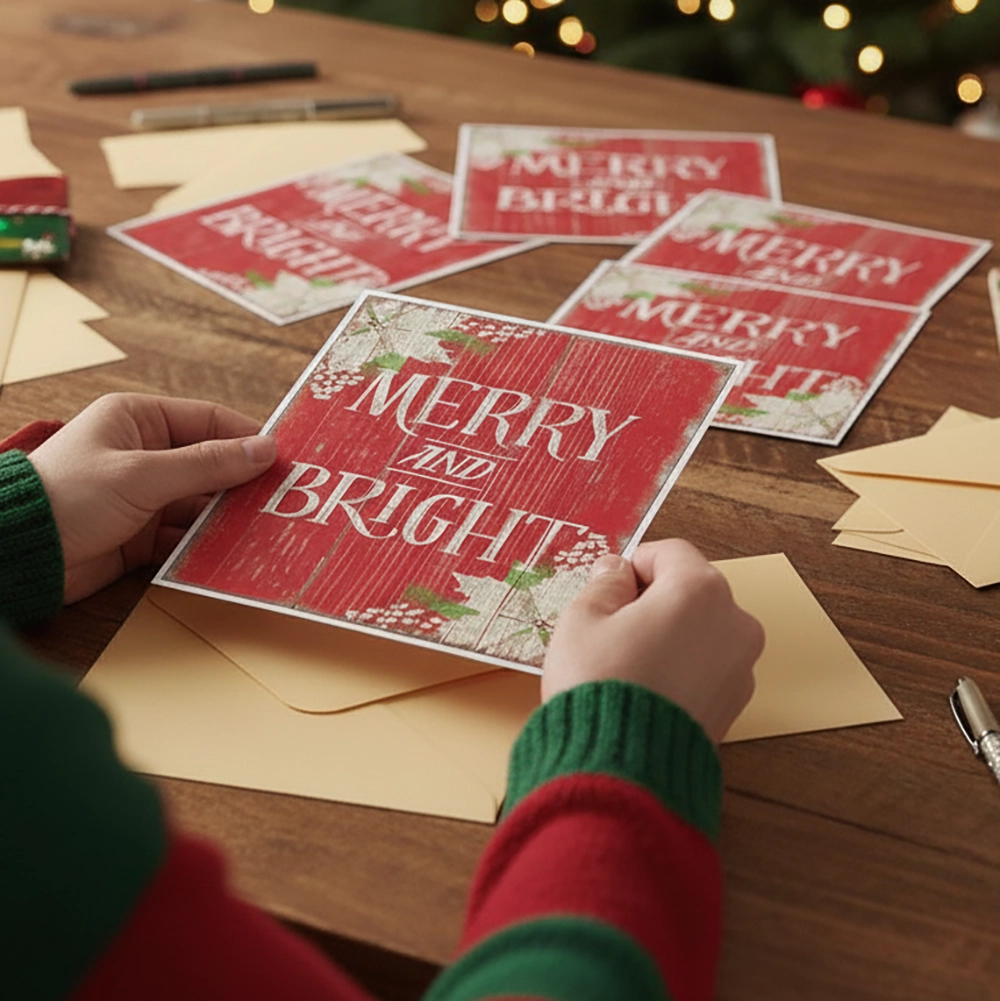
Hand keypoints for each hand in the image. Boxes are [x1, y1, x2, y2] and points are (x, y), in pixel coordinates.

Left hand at [28, 393, 276, 603]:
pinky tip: (232, 552)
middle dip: (243, 483)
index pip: (209, 421)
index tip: (285, 458)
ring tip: (264, 528)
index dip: (248, 438)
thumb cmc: (68, 496)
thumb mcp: (143, 474)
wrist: (19, 553)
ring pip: (202, 504)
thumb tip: (264, 450)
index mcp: (138, 420)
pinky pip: (185, 536)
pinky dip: (206, 544)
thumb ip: (207, 464)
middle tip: (283, 499)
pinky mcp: (140, 535)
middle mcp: (144, 454)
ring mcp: (143, 496)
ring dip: (228, 518)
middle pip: (211, 465)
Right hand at [541, 539, 764, 742]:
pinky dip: (681, 668)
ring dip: (669, 635)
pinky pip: (706, 667)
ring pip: (700, 630)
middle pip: (690, 590)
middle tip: (611, 627)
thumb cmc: (600, 686)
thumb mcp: (583, 618)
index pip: (669, 553)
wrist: (621, 768)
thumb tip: (616, 570)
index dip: (632, 565)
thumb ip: (604, 582)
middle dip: (652, 601)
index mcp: (700, 590)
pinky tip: (645, 688)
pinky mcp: (736, 704)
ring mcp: (741, 666)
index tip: (608, 587)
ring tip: (627, 664)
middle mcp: (734, 622)